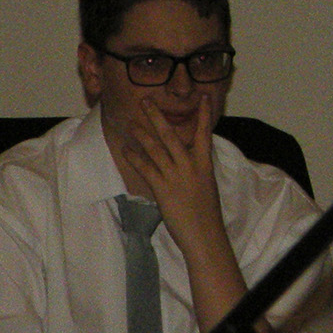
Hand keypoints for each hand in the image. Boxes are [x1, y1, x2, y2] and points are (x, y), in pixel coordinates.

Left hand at [115, 94, 226, 246]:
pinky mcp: (163, 188)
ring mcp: (176, 176)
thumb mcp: (206, 186)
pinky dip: (134, 157)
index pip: (204, 134)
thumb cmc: (206, 213)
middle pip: (172, 135)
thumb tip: (187, 161)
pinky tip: (125, 149)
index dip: (204, 115)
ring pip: (156, 148)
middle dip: (158, 117)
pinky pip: (146, 168)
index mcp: (204, 165)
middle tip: (146, 101)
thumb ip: (196, 170)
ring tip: (131, 122)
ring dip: (142, 134)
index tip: (202, 97)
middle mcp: (190, 166)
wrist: (204, 234)